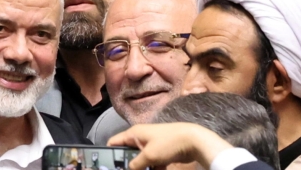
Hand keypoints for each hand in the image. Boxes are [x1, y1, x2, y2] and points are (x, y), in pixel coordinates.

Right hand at [107, 123, 233, 169]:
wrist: (193, 141)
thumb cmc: (168, 143)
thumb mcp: (149, 155)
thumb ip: (135, 165)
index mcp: (133, 134)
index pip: (114, 142)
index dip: (108, 154)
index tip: (106, 166)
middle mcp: (139, 138)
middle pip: (126, 153)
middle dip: (125, 165)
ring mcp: (150, 145)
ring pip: (139, 160)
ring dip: (139, 169)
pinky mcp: (160, 152)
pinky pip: (150, 163)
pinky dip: (151, 169)